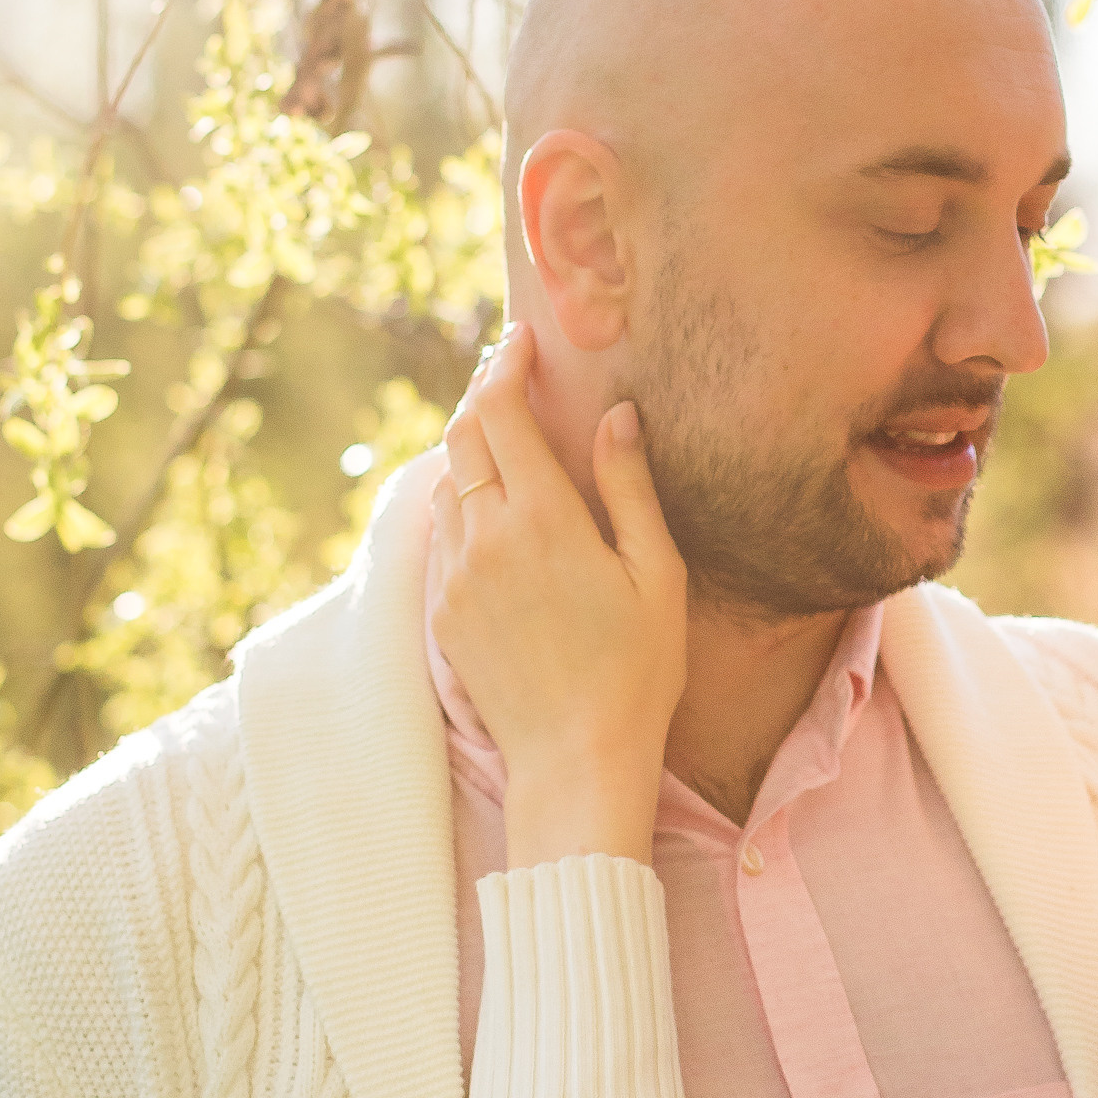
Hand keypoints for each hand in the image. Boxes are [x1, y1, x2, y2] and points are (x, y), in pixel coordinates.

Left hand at [431, 326, 688, 868]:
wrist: (574, 759)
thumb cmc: (636, 670)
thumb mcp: (656, 574)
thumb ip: (630, 487)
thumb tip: (617, 416)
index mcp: (542, 520)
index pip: (501, 412)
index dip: (507, 365)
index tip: (522, 339)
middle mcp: (484, 538)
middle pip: (461, 436)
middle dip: (483, 394)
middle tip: (511, 373)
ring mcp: (454, 576)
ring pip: (446, 483)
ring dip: (470, 449)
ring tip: (505, 437)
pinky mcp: (441, 611)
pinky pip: (441, 534)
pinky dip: (461, 502)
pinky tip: (491, 508)